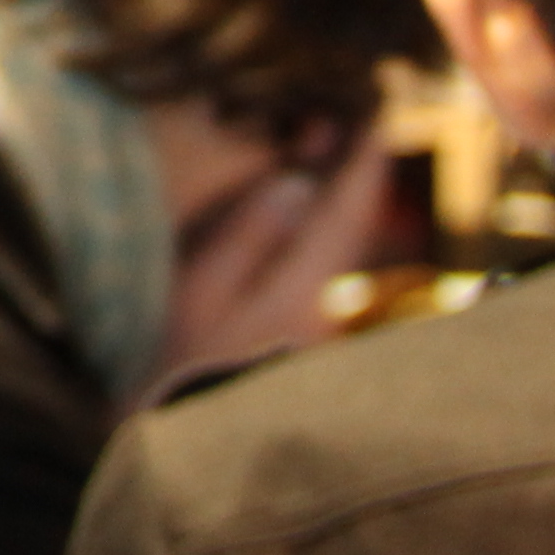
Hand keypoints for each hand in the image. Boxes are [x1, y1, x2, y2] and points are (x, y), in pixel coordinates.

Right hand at [146, 122, 390, 400]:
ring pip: (342, 247)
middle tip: (364, 117)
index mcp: (303, 292)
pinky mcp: (302, 335)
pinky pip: (324, 264)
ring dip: (344, 197)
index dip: (365, 161)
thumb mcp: (198, 292)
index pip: (347, 213)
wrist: (184, 441)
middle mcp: (325, 308)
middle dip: (359, 172)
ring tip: (340, 149)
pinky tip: (311, 209)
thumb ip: (247, 236)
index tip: (381, 113)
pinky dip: (324, 226)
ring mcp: (317, 326)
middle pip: (354, 228)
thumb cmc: (174, 362)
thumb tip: (298, 182)